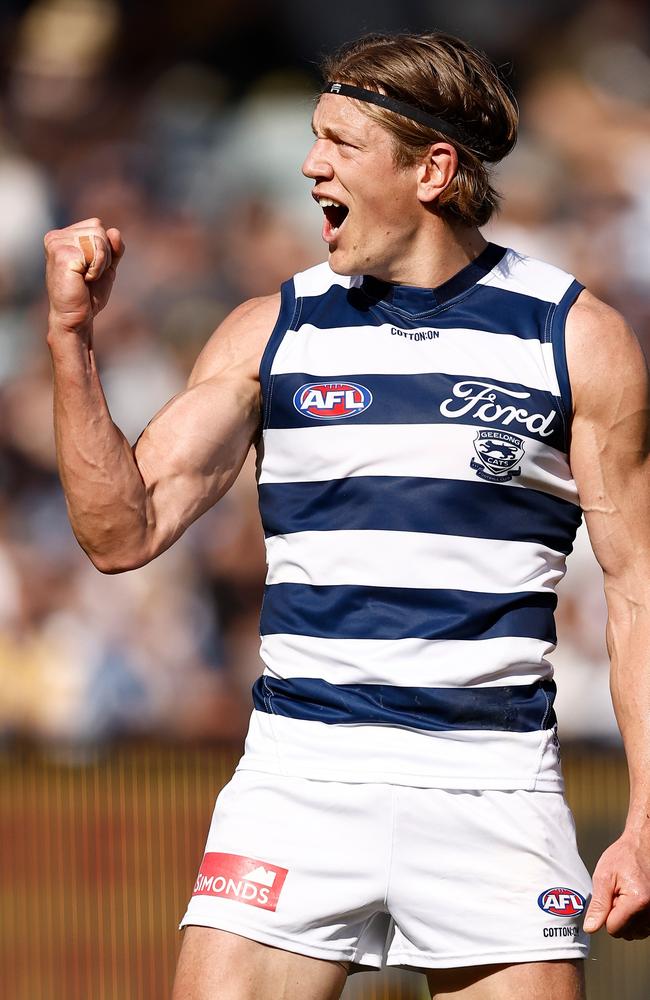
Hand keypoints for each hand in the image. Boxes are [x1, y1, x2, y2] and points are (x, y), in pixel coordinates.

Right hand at [44, 218, 124, 334]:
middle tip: (89, 275)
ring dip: (100, 263)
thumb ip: (113, 247)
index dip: (104, 248)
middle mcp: (56, 236)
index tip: (90, 268)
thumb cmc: (88, 294)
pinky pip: (96, 253)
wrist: (77, 317)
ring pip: (98, 239)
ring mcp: (57, 243)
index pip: (96, 225)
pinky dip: (97, 269)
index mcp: (63, 236)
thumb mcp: (106, 266)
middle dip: (103, 255)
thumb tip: (114, 231)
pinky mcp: (61, 253)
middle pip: (98, 230)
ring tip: (85, 277)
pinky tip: (82, 279)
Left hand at [584, 831, 649, 938]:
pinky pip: (644, 928)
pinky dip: (637, 918)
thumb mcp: (604, 877)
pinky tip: (634, 901)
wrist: (643, 846)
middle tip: (617, 895)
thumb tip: (591, 927)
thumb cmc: (624, 856)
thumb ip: (598, 905)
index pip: (613, 929)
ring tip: (626, 896)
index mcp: (637, 901)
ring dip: (627, 919)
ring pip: (635, 933)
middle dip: (617, 917)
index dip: (605, 916)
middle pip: (625, 933)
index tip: (609, 898)